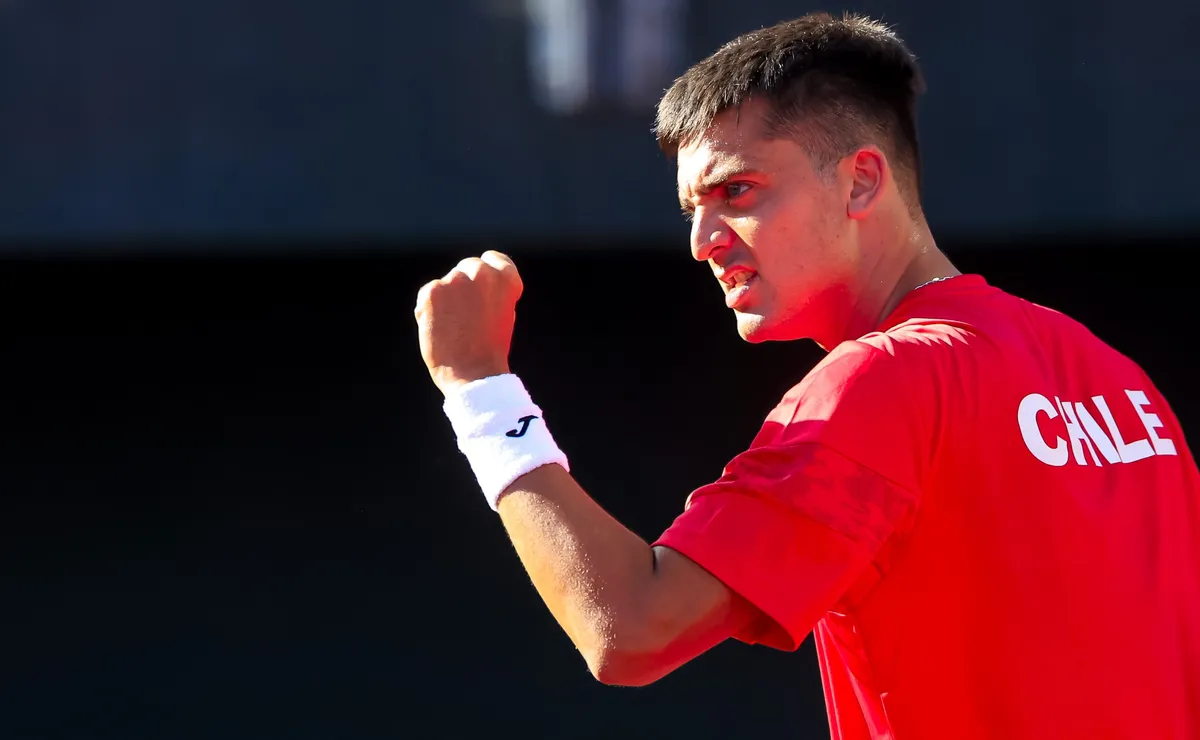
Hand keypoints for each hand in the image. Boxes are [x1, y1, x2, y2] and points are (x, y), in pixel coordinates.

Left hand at [415, 251, 523, 394]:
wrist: (473, 375)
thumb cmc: (489, 349)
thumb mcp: (503, 313)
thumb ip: (492, 292)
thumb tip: (475, 280)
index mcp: (506, 279)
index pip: (493, 259)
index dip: (487, 273)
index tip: (483, 291)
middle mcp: (482, 273)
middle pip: (467, 267)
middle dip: (464, 287)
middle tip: (466, 317)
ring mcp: (456, 281)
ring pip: (446, 284)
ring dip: (446, 300)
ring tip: (454, 328)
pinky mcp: (432, 291)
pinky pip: (427, 296)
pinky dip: (429, 310)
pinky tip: (439, 330)